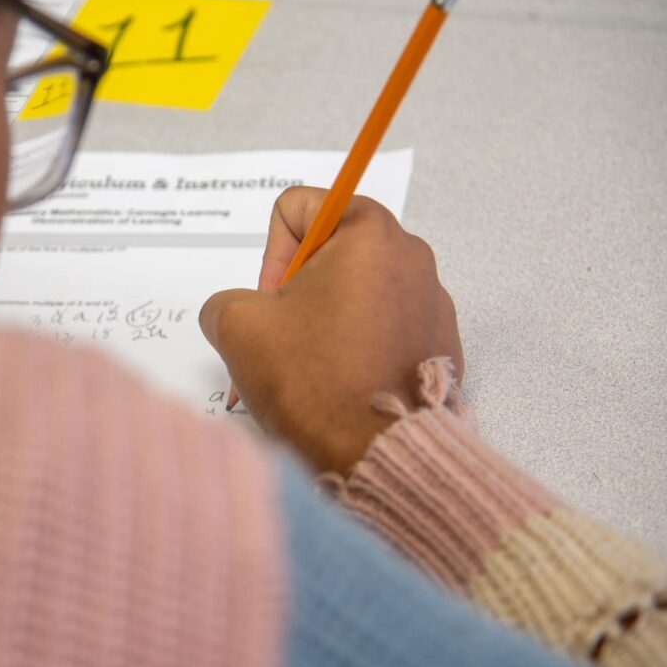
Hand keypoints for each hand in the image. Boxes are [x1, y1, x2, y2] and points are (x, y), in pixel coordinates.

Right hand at [199, 186, 463, 473]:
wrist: (378, 457)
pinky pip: (383, 331)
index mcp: (369, 232)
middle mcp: (412, 257)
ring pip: (354, 295)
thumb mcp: (237, 326)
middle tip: (282, 341)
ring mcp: (433, 304)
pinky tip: (339, 390)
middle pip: (329, 253)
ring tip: (309, 373)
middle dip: (296, 294)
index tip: (271, 303)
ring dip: (323, 324)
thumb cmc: (311, 381)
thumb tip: (241, 314)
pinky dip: (355, 351)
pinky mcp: (440, 348)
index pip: (297, 208)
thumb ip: (226, 300)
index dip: (268, 255)